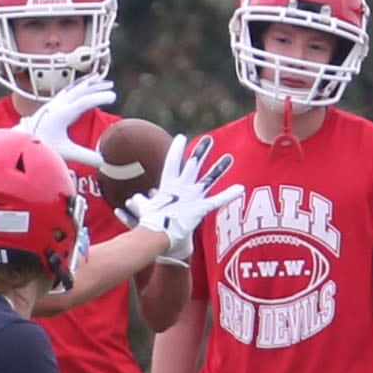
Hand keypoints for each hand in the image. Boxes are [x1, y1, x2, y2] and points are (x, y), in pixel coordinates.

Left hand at [18, 77, 116, 168]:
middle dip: (96, 88)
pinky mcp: (50, 106)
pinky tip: (82, 85)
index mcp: (61, 115)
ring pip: (73, 89)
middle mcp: (56, 106)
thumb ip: (84, 156)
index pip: (83, 102)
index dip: (99, 98)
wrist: (20, 142)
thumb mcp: (65, 153)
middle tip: (111, 86)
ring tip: (99, 78)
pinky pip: (67, 91)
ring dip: (87, 84)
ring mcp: (52, 104)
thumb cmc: (42, 147)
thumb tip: (102, 161)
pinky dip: (77, 86)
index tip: (113, 97)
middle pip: (79, 92)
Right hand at [124, 134, 234, 261]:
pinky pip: (218, 200)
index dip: (177, 149)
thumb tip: (131, 199)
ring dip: (220, 168)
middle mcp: (181, 188)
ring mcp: (192, 197)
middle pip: (193, 165)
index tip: (181, 137)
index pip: (172, 162)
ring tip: (229, 157)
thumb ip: (140, 203)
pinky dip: (230, 194)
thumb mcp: (143, 210)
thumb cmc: (148, 225)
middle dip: (201, 151)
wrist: (155, 235)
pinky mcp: (200, 208)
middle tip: (209, 139)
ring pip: (208, 179)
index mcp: (167, 186)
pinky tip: (241, 188)